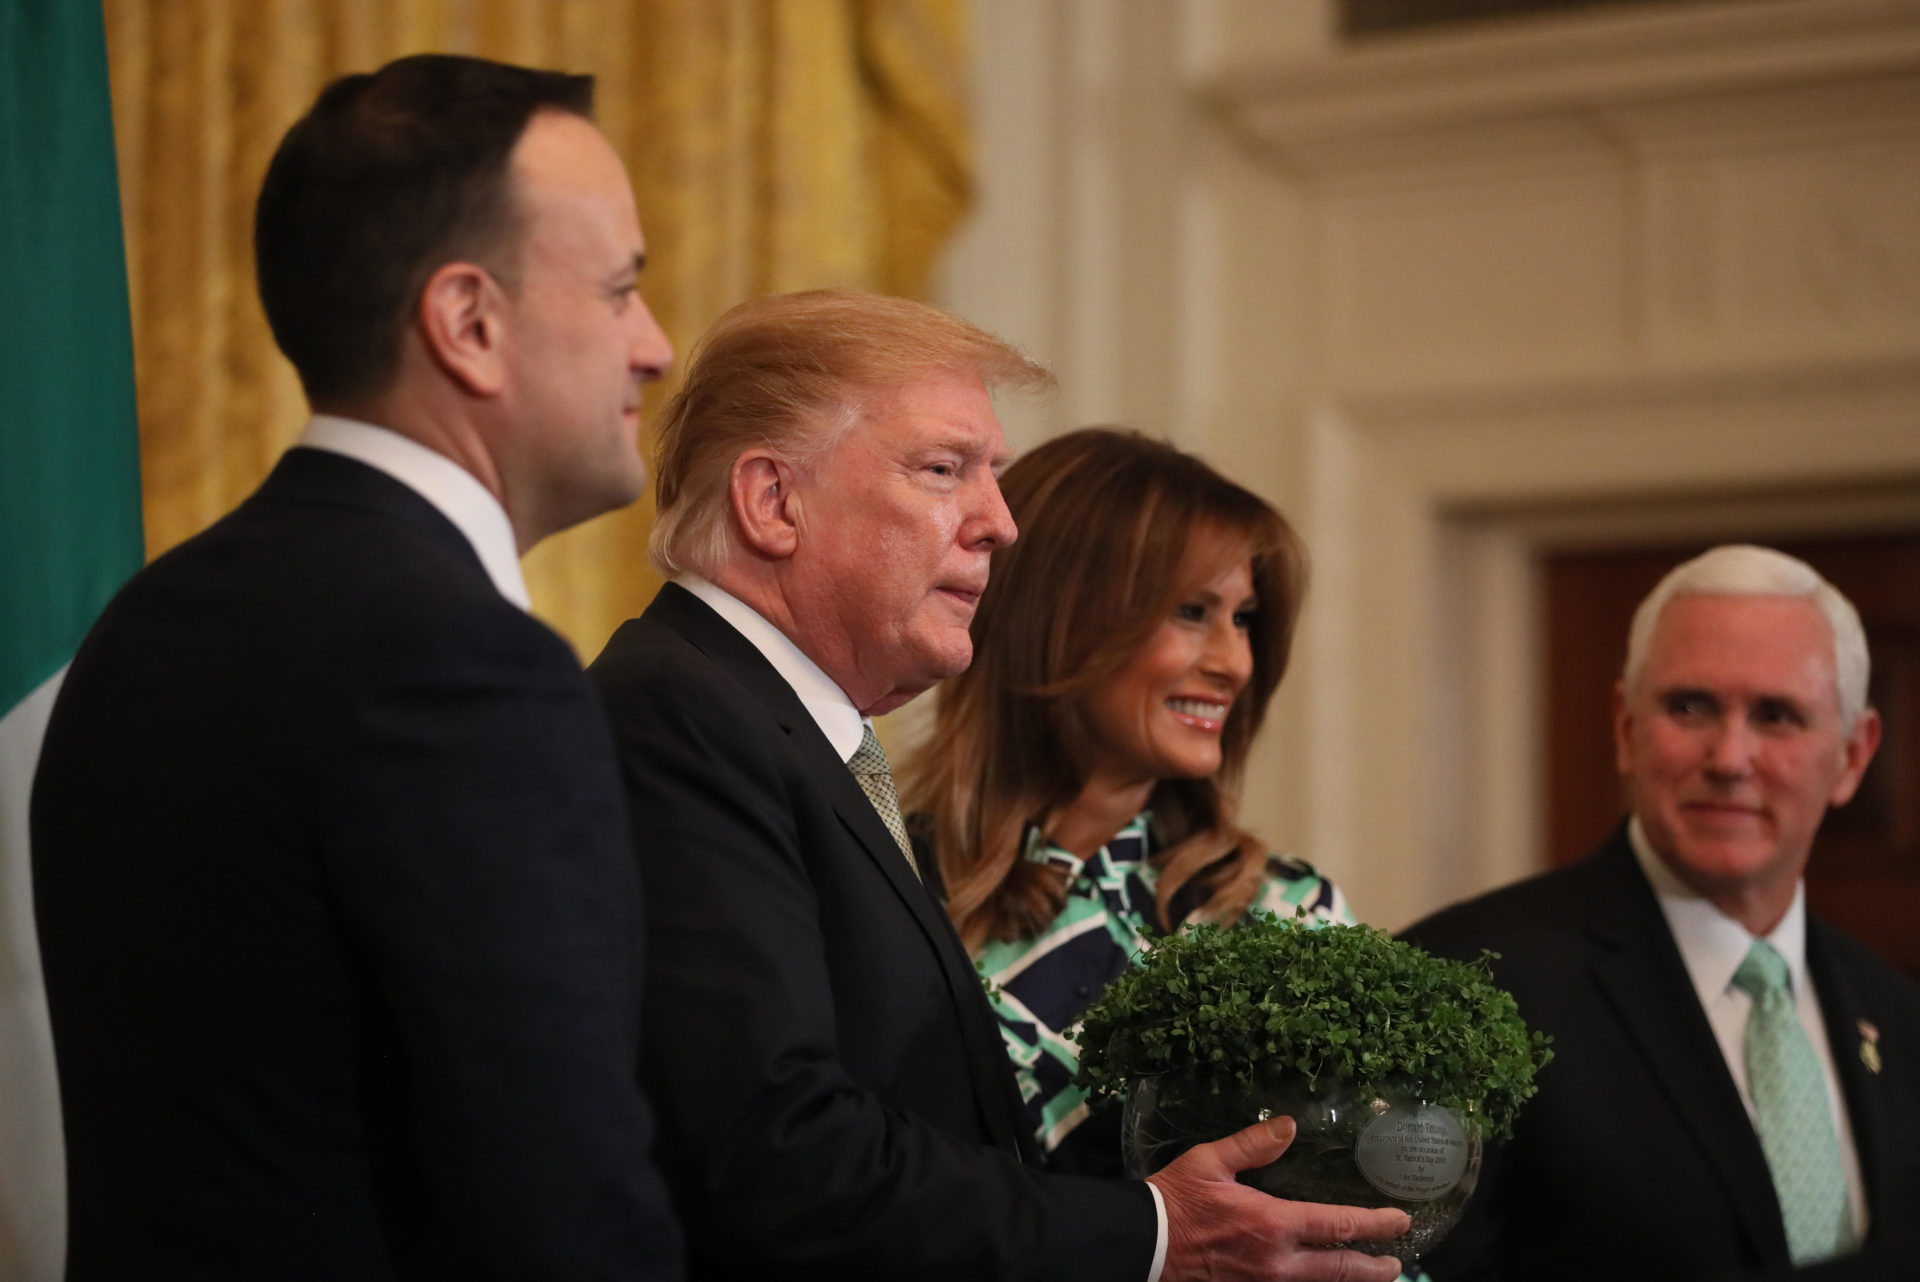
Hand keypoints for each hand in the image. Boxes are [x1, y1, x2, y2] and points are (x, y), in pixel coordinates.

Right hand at [1146, 1116, 1409, 1281]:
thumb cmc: (1175, 1200)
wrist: (1142, 1246)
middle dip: (1375, 1268)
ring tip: (1370, 1278)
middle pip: (1341, 1270)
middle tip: (1396, 1264)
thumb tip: (1290, 1124)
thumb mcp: (1210, 1161)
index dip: (1376, 1223)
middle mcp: (1277, 1263)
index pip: (1339, 1225)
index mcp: (1272, 1224)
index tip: (1401, 1221)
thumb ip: (1253, 1144)